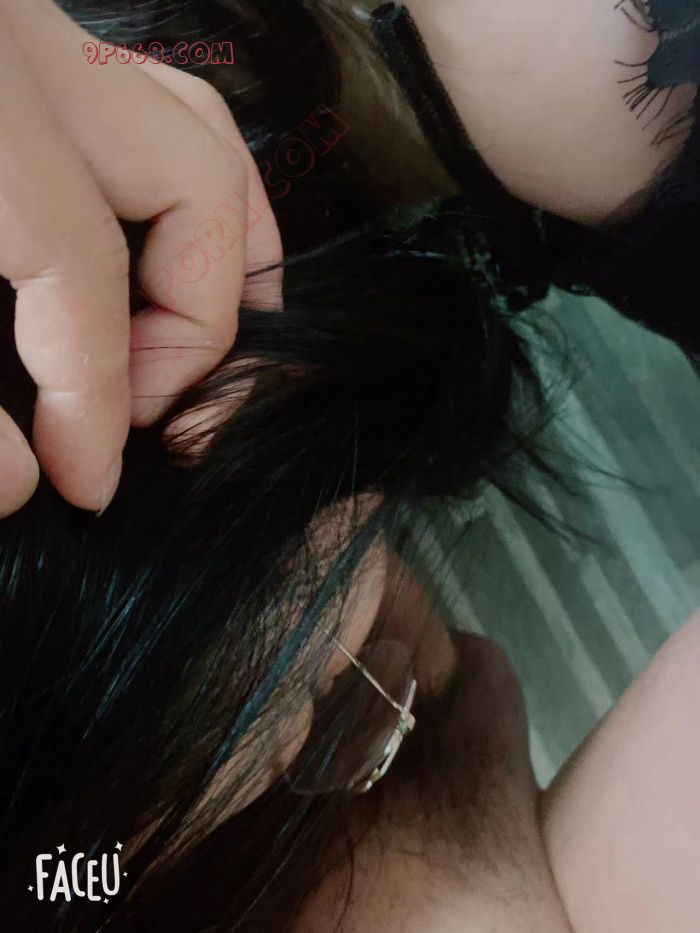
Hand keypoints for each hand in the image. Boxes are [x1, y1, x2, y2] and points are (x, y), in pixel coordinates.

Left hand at [0, 0, 280, 513]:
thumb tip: (28, 486)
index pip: (81, 264)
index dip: (99, 398)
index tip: (89, 482)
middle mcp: (24, 44)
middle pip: (194, 181)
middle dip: (194, 322)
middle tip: (147, 407)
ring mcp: (40, 37)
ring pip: (200, 137)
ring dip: (221, 258)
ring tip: (177, 352)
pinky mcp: (35, 54)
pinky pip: (161, 123)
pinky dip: (188, 207)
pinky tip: (158, 277)